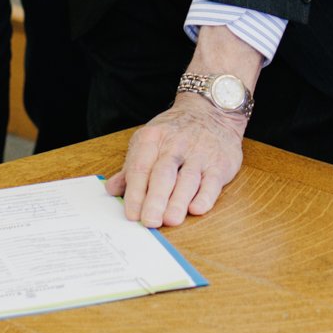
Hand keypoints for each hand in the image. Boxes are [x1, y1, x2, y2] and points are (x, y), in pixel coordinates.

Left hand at [107, 98, 245, 227]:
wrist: (212, 111)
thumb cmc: (175, 132)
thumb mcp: (149, 141)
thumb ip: (131, 167)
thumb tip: (112, 189)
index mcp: (153, 139)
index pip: (141, 167)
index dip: (135, 193)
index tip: (132, 215)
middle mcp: (176, 144)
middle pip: (163, 174)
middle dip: (155, 199)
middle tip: (150, 221)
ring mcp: (199, 153)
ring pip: (188, 178)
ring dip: (178, 201)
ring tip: (170, 220)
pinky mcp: (220, 163)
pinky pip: (212, 181)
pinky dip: (205, 196)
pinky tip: (197, 209)